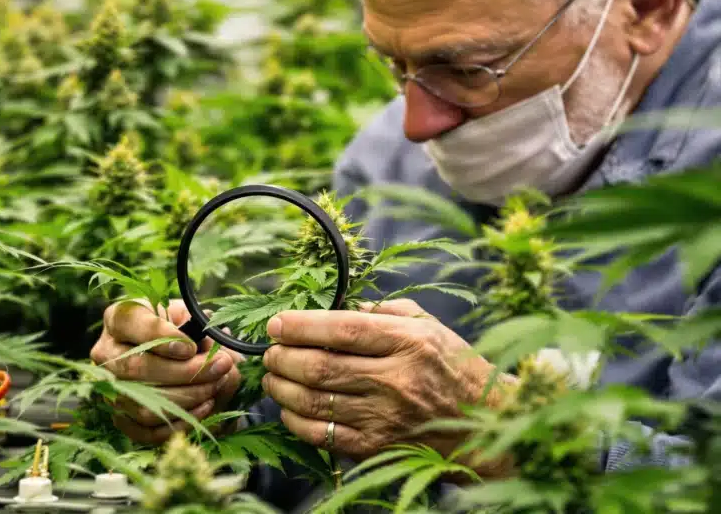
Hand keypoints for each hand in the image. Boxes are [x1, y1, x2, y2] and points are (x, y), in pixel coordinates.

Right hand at [90, 298, 242, 444]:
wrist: (175, 354)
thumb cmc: (180, 329)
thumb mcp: (189, 318)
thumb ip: (201, 330)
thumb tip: (216, 356)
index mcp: (118, 319)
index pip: (129, 324)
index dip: (160, 337)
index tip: (191, 347)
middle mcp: (106, 354)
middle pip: (137, 368)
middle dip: (186, 371)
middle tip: (220, 366)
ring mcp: (110, 389)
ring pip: (144, 404)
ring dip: (188, 398)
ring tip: (216, 385)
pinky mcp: (122, 417)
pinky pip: (148, 431)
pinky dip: (181, 423)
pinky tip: (205, 406)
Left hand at [261, 299, 515, 477]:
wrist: (485, 423)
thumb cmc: (452, 366)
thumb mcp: (428, 325)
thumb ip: (384, 311)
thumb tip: (338, 308)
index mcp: (409, 342)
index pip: (342, 330)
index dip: (301, 326)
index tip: (277, 323)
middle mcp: (396, 380)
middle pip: (320, 367)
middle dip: (282, 357)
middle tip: (269, 351)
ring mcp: (386, 418)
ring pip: (314, 401)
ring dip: (281, 387)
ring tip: (272, 376)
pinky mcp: (377, 447)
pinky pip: (322, 435)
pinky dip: (295, 420)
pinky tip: (288, 408)